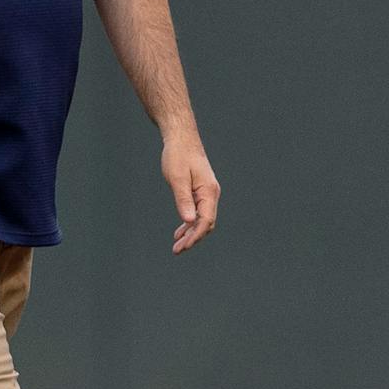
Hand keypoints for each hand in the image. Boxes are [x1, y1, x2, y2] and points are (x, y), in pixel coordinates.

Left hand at [162, 134, 219, 253]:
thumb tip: (189, 221)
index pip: (206, 220)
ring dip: (191, 233)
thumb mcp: (177, 178)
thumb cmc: (178, 156)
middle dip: (193, 238)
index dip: (195, 236)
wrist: (181, 138)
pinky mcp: (200, 192)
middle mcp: (211, 194)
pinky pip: (198, 212)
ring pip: (202, 219)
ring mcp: (207, 193)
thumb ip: (183, 200)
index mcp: (209, 191)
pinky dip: (190, 224)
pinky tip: (180, 232)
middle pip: (206, 223)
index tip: (183, 246)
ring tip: (177, 246)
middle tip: (177, 250)